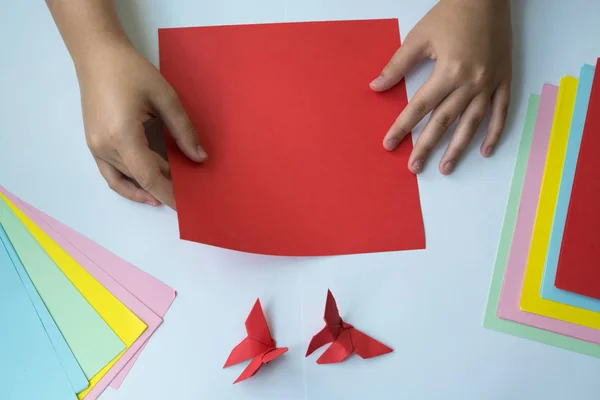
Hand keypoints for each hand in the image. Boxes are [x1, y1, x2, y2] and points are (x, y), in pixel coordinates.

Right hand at [78, 40, 205, 208]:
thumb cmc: (131, 71)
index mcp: (123, 135)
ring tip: (175, 192)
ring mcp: (96, 148)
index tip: (188, 205)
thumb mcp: (165, 98)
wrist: (98, 56)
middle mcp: (105, 147)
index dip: (170, 194)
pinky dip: (129, 186)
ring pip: (128, 179)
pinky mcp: (94, 146)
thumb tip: (200, 158)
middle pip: (141, 179)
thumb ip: (183, 131)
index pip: (150, 176)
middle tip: (191, 195)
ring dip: (151, 187)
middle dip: (167, 188)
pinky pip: (112, 176)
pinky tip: (148, 193)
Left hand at [370, 0, 511, 174]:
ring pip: (472, 123)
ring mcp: (491, 83)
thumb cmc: (452, 13)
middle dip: (427, 146)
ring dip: (458, 148)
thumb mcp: (419, 37)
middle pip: (444, 122)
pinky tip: (485, 151)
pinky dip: (494, 133)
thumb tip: (376, 86)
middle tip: (414, 167)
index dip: (402, 127)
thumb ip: (397, 65)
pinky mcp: (504, 80)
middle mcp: (471, 82)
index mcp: (449, 71)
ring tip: (445, 167)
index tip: (390, 144)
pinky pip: (501, 112)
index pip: (419, 107)